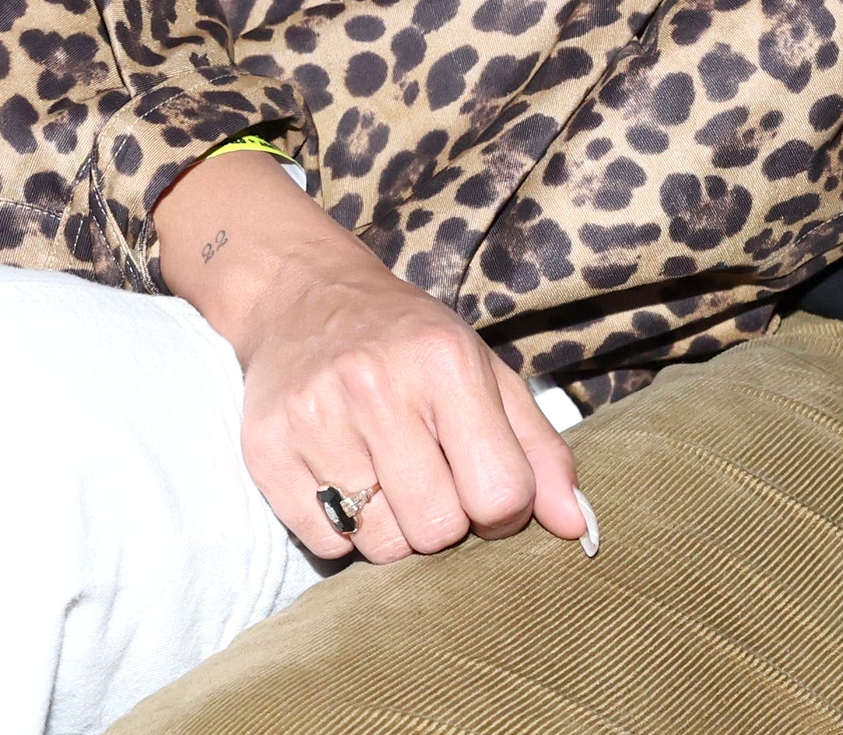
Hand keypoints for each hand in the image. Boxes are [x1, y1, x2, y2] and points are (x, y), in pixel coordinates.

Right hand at [155, 151, 593, 564]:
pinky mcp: (265, 450)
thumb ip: (539, 451)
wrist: (305, 296)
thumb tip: (577, 528)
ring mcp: (316, 418)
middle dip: (446, 519)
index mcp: (446, 362)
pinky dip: (342, 529)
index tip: (487, 485)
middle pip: (438, 529)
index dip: (504, 509)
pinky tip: (344, 476)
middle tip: (432, 476)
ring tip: (386, 473)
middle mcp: (378, 385)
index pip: (500, 493)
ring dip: (393, 527)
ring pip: (381, 545)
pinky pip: (324, 545)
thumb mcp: (487, 373)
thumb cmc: (413, 342)